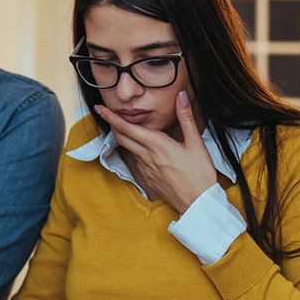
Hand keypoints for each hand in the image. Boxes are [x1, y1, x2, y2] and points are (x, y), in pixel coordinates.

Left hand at [94, 90, 216, 213]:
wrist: (197, 203)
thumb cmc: (199, 174)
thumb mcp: (196, 143)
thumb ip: (186, 118)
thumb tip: (181, 96)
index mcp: (156, 144)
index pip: (127, 127)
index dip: (111, 117)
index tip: (100, 108)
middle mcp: (147, 156)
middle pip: (122, 138)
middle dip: (113, 125)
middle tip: (108, 115)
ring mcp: (145, 169)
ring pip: (128, 150)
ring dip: (124, 138)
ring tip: (125, 129)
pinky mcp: (148, 179)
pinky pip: (136, 162)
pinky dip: (134, 152)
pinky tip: (142, 150)